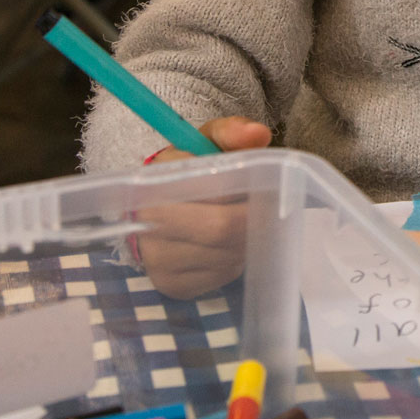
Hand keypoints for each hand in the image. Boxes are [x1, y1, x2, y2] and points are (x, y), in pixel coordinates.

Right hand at [134, 117, 271, 300]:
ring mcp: (157, 258)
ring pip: (225, 256)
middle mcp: (150, 221)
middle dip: (254, 220)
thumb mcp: (207, 142)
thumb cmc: (191, 171)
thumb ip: (232, 132)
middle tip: (269, 211)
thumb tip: (258, 134)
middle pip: (221, 229)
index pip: (215, 188)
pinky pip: (220, 277)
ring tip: (247, 225)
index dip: (248, 190)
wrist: (157, 208)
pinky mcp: (170, 285)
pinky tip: (230, 247)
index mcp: (158, 178)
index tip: (266, 188)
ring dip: (248, 241)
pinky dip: (236, 262)